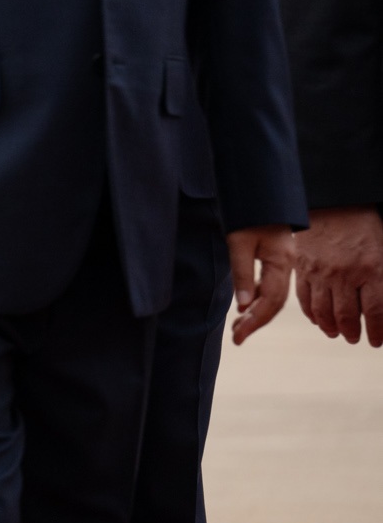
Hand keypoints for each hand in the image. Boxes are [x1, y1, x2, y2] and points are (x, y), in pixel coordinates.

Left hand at [227, 223, 294, 344]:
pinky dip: (255, 295)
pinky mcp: (274, 255)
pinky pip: (268, 282)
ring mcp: (281, 260)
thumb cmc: (247, 211)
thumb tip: (242, 306)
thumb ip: (241, 272)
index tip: (239, 338)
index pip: (271, 302)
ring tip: (238, 326)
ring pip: (271, 293)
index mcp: (282, 262)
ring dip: (255, 310)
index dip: (256, 322)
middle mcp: (285, 264)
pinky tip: (245, 304)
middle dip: (256, 321)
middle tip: (237, 338)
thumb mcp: (238, 240)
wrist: (258, 185)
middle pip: (273, 302)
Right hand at [295, 207, 382, 344]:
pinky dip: (311, 313)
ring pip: (324, 312)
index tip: (376, 341)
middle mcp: (345, 274)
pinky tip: (318, 318)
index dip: (377, 332)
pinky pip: (304, 298)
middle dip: (352, 333)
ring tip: (336, 332)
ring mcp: (321, 271)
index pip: (376, 313)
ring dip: (331, 327)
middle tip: (354, 338)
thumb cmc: (365, 227)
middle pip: (347, 317)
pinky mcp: (302, 266)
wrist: (334, 201)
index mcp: (373, 269)